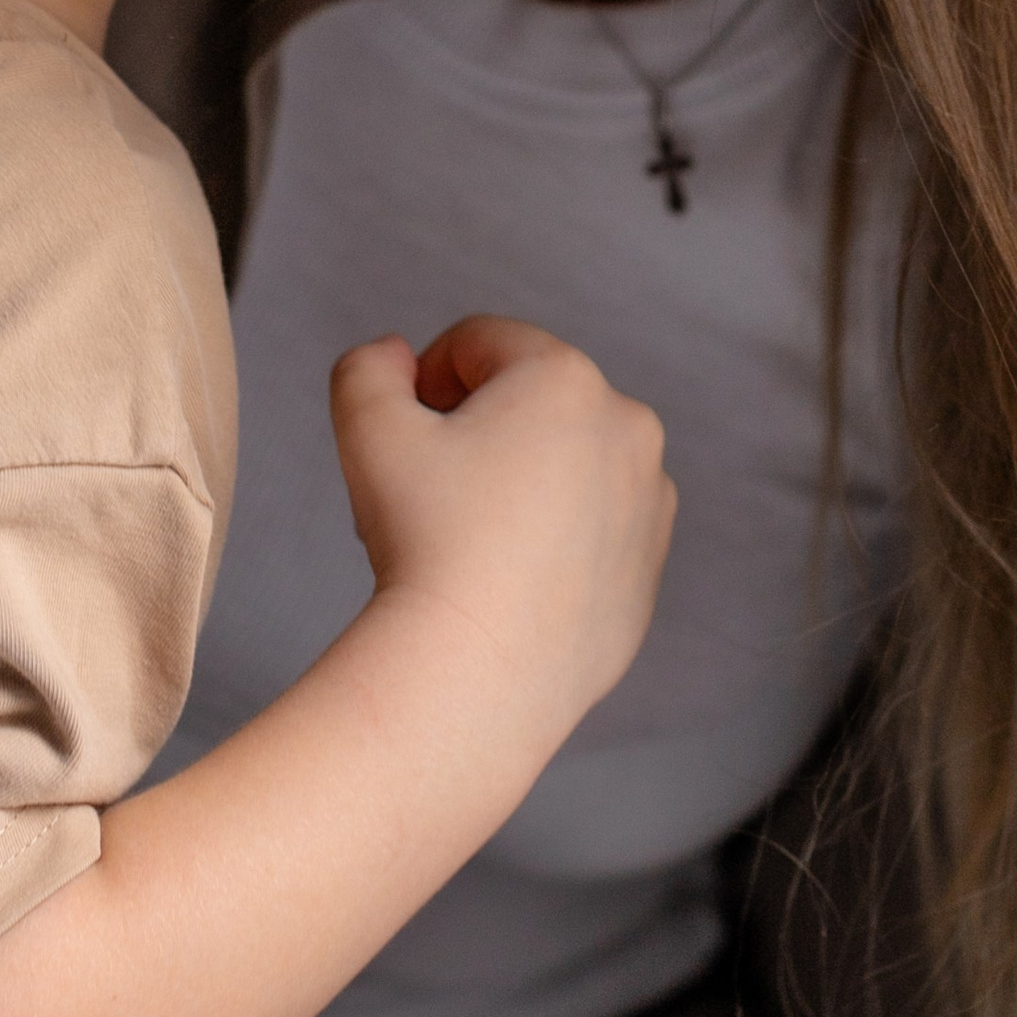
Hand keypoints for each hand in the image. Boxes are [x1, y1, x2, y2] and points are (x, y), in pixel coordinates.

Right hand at [327, 317, 674, 763]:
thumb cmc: (426, 541)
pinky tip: (509, 580)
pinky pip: (593, 527)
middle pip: (529, 401)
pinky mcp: (648, 568)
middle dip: (478, 431)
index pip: (479, 343)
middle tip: (433, 495)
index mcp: (566, 378)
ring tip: (472, 542)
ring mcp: (649, 502)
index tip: (407, 442)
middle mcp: (628, 427)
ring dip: (521, 480)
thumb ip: (369, 366)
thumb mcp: (367, 426)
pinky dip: (554, 538)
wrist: (479, 673)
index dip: (426, 381)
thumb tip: (396, 357)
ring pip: (566, 463)